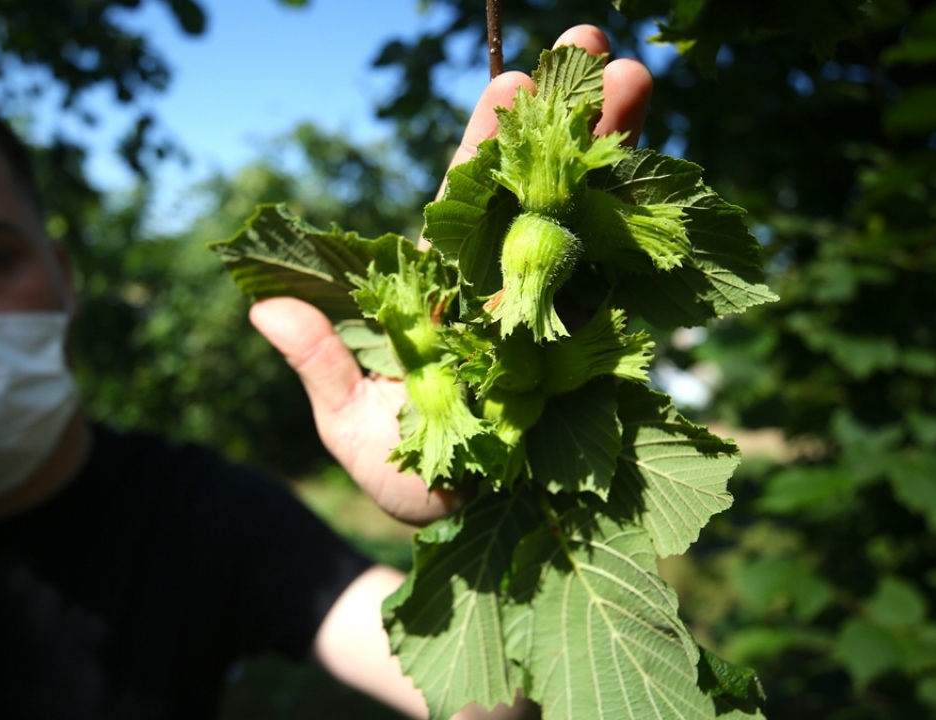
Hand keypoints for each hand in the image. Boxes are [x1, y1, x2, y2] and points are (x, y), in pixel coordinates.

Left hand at [251, 25, 651, 526]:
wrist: (478, 542)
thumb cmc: (411, 478)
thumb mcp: (355, 427)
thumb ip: (324, 366)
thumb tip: (264, 305)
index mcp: (450, 289)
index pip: (466, 202)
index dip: (488, 144)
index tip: (509, 82)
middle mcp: (510, 287)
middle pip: (538, 191)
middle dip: (564, 123)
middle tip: (591, 46)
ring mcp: (564, 312)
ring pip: (589, 220)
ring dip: (615, 154)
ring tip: (640, 79)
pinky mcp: (605, 349)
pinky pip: (630, 286)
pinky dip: (649, 235)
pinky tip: (671, 179)